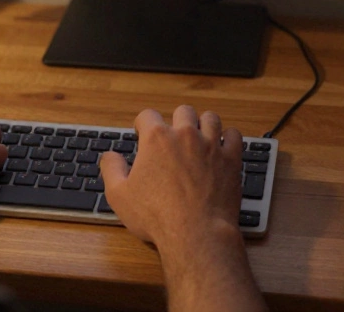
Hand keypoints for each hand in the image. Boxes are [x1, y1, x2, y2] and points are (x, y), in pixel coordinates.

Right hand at [101, 105, 243, 253]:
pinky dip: (228, 138)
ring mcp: (211, 144)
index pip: (147, 115)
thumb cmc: (156, 216)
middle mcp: (185, 135)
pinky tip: (223, 147)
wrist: (195, 233)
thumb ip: (112, 169)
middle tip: (173, 138)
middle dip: (176, 121)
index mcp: (156, 139)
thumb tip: (109, 155)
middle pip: (183, 111)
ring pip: (210, 118)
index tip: (143, 134)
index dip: (143, 124)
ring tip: (199, 138)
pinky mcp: (231, 158)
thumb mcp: (119, 195)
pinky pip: (234, 135)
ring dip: (204, 125)